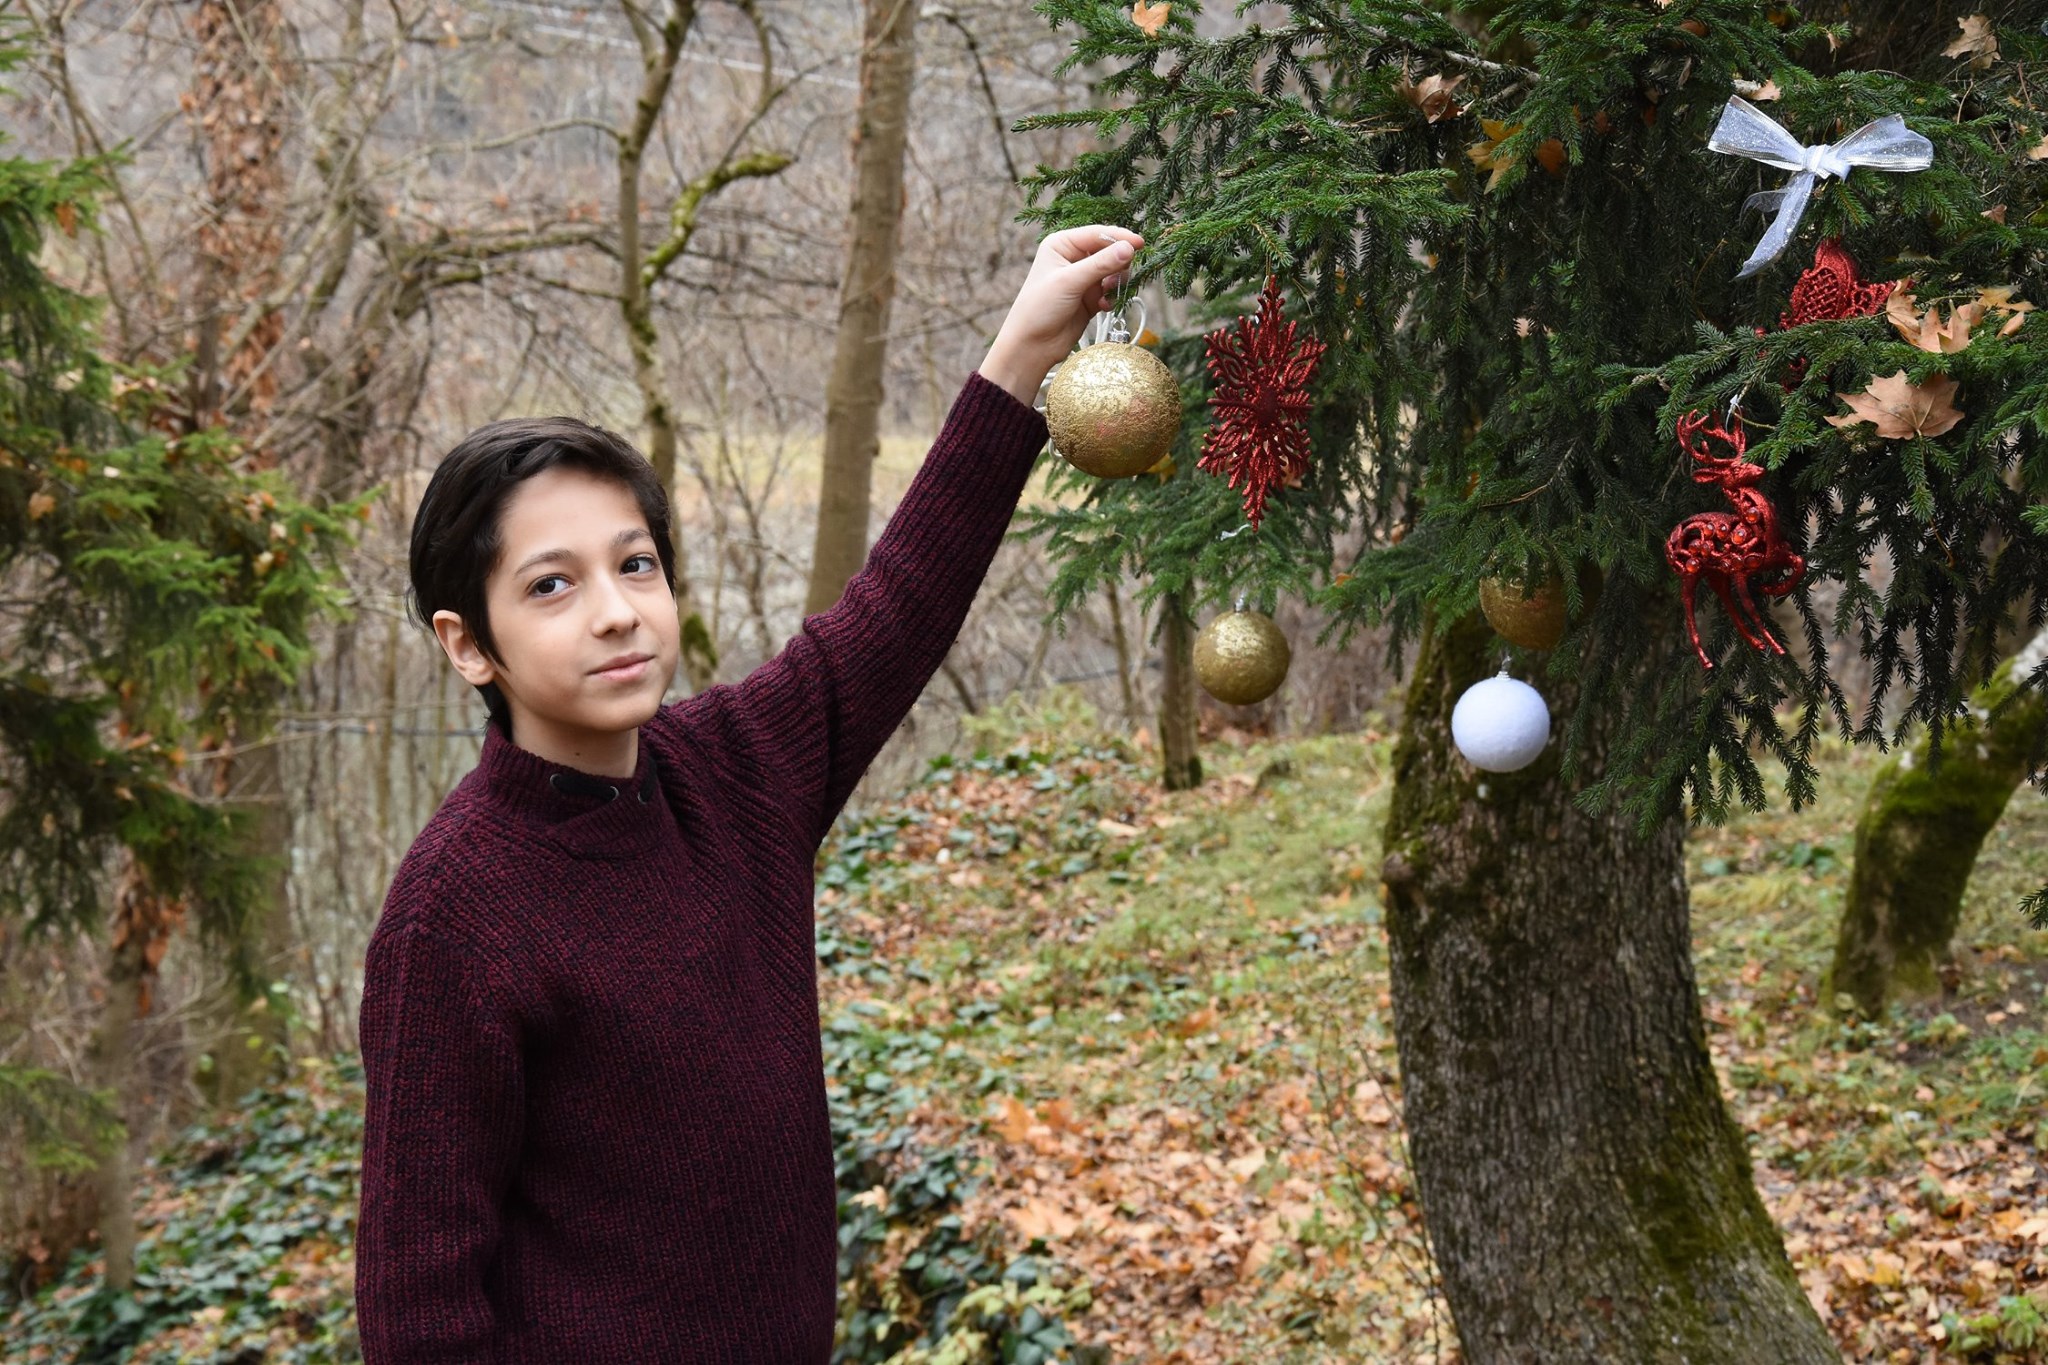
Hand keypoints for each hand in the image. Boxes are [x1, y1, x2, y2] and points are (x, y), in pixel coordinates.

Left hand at [977, 225, 1144, 404]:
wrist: (1032, 345)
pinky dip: (1112, 297)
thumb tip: (1129, 248)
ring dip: (1116, 281)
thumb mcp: (1070, 281)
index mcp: (1062, 244)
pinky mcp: (1091, 297)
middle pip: (1109, 250)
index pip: (1097, 234)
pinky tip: (1103, 307)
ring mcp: (1083, 278)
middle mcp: (1073, 257)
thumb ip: (1101, 264)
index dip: (1120, 237)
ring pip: (1114, 271)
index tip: (1141, 244)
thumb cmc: (1041, 308)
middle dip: (1118, 263)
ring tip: (1107, 294)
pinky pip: (1112, 290)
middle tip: (1118, 278)